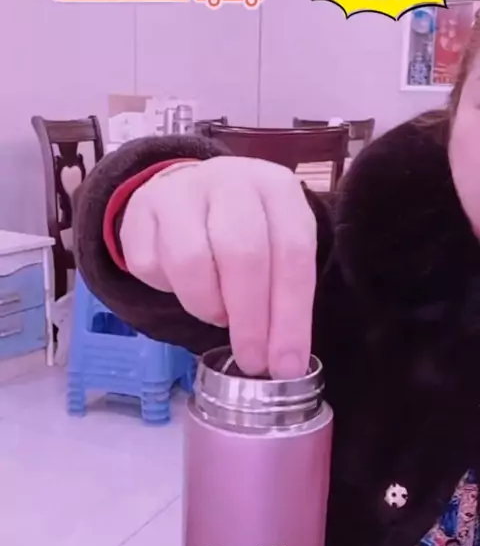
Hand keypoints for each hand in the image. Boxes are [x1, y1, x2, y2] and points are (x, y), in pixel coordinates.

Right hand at [120, 157, 316, 378]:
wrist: (192, 192)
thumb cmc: (247, 229)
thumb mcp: (278, 248)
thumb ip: (285, 295)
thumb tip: (285, 363)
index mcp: (276, 187)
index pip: (292, 253)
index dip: (290, 315)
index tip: (286, 364)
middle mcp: (229, 180)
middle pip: (242, 255)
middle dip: (249, 320)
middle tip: (251, 360)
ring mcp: (181, 191)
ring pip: (190, 261)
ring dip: (207, 305)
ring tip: (218, 315)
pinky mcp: (141, 209)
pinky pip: (150, 266)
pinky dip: (168, 290)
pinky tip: (184, 285)